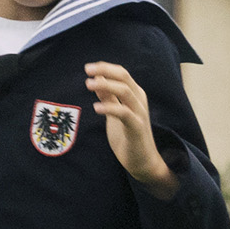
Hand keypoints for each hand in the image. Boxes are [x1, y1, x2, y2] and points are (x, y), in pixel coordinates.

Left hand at [84, 60, 170, 189]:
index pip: (122, 74)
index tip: (89, 67)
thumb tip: (97, 80)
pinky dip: (110, 108)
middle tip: (87, 70)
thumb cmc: (128, 136)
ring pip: (125, 91)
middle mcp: (139, 100)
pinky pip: (124, 113)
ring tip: (88, 84)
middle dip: (105, 71)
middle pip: (124, 77)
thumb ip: (108, 97)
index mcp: (135, 94)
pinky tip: (96, 108)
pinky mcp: (137, 127)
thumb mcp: (115, 114)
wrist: (142, 161)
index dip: (106, 68)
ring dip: (106, 85)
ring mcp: (139, 113)